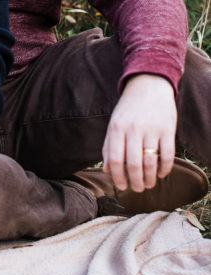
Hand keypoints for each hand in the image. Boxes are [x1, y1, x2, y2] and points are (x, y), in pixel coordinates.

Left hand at [101, 74, 176, 191]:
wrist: (149, 85)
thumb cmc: (128, 108)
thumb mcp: (114, 123)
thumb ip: (108, 146)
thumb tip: (106, 170)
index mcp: (117, 128)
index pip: (115, 159)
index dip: (118, 177)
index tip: (121, 186)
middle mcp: (133, 129)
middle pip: (133, 164)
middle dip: (135, 182)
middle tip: (137, 189)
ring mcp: (152, 129)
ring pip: (151, 162)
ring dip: (150, 178)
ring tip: (149, 184)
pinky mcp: (167, 129)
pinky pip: (168, 155)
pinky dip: (165, 169)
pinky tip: (161, 174)